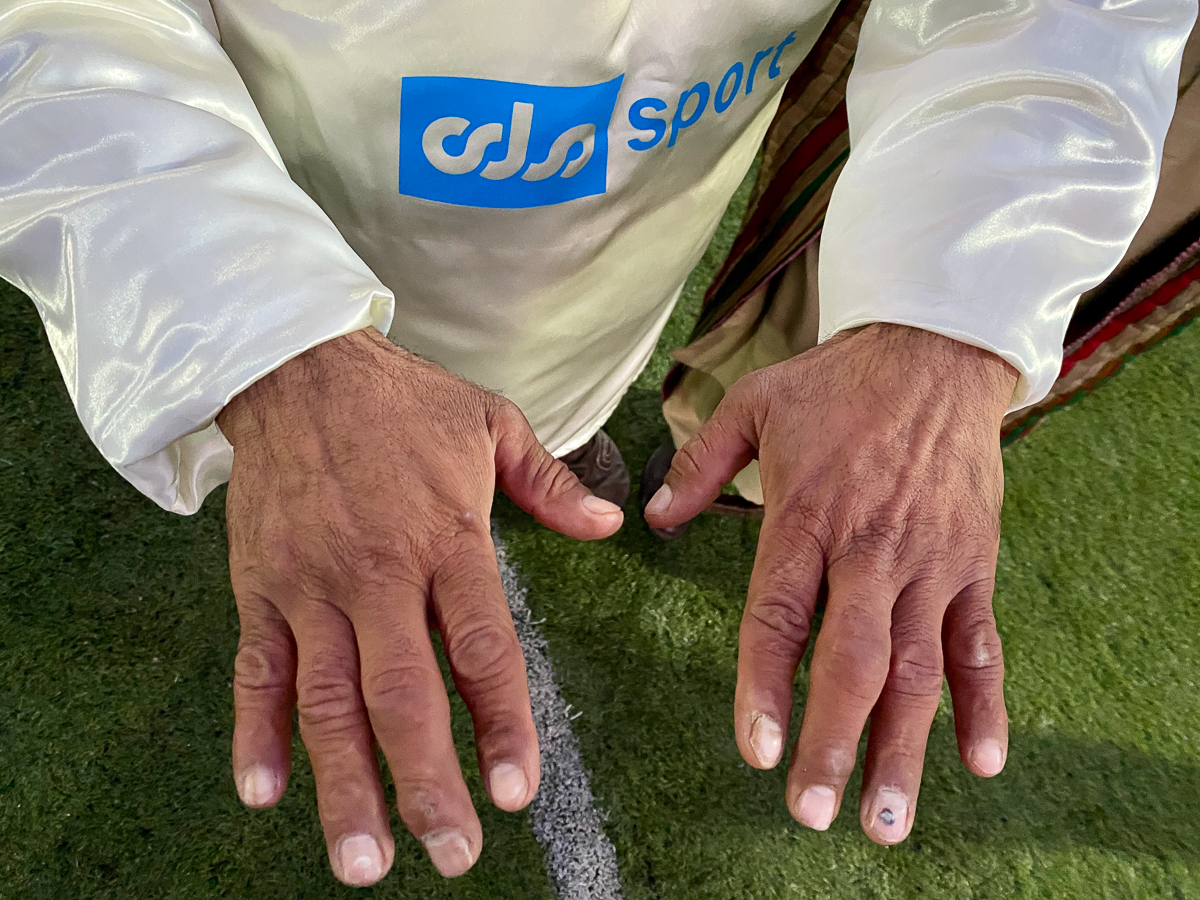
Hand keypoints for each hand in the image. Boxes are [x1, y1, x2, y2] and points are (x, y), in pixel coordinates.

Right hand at [217, 327, 621, 885]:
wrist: (296, 367)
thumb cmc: (402, 400)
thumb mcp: (490, 423)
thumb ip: (550, 483)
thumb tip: (611, 525)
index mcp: (445, 537)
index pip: (481, 646)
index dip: (501, 723)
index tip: (518, 791)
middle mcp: (377, 572)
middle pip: (402, 693)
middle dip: (427, 782)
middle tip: (452, 854)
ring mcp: (311, 585)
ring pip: (325, 701)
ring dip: (343, 784)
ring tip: (362, 862)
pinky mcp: (258, 588)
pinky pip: (254, 671)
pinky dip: (253, 734)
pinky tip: (262, 795)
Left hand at [645, 323, 1017, 844]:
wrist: (936, 351)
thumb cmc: (838, 381)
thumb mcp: (754, 404)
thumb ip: (698, 465)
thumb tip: (651, 519)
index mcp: (807, 516)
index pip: (781, 615)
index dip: (766, 686)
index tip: (758, 750)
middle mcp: (870, 549)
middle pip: (852, 659)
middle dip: (834, 740)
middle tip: (813, 811)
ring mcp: (928, 561)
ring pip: (918, 668)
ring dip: (903, 747)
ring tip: (885, 820)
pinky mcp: (973, 563)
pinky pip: (981, 643)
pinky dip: (984, 703)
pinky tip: (980, 762)